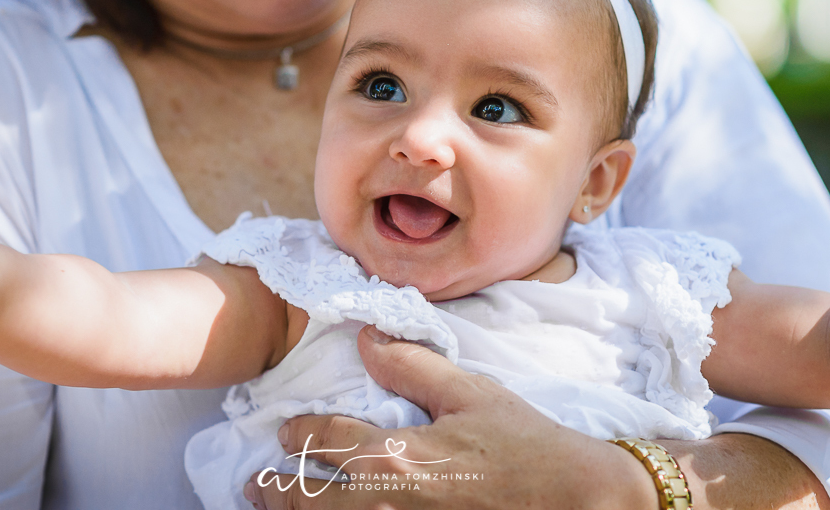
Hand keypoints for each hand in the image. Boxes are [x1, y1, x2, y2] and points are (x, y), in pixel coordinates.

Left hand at [243, 326, 656, 509]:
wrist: (575, 500)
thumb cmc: (526, 444)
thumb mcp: (471, 393)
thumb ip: (412, 364)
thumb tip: (366, 338)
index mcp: (397, 455)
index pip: (327, 441)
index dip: (299, 435)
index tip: (283, 434)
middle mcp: (389, 501)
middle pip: (313, 502)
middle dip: (276, 493)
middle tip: (254, 487)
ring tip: (270, 509)